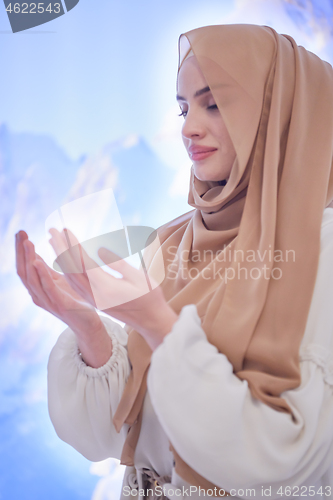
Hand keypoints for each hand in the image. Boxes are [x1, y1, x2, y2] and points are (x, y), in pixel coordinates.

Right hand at [15, 230, 111, 366]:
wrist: (88, 325)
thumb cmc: (74, 303)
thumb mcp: (58, 282)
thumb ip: (46, 271)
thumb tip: (33, 256)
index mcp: (39, 288)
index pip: (24, 266)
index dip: (21, 250)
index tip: (21, 232)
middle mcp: (39, 295)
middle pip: (24, 270)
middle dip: (21, 251)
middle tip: (21, 233)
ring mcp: (48, 300)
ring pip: (33, 278)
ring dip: (29, 258)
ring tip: (28, 242)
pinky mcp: (60, 304)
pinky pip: (48, 287)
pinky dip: (41, 274)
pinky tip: (37, 261)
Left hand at [48, 227, 178, 349]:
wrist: (151, 321)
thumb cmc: (150, 297)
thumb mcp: (138, 277)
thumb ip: (118, 264)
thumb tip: (100, 251)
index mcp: (106, 288)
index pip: (83, 263)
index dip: (73, 245)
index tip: (66, 230)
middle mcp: (95, 295)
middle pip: (71, 270)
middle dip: (61, 249)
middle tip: (52, 231)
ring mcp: (93, 300)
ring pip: (70, 278)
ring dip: (60, 259)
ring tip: (54, 242)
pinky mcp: (94, 301)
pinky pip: (75, 284)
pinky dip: (66, 270)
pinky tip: (64, 260)